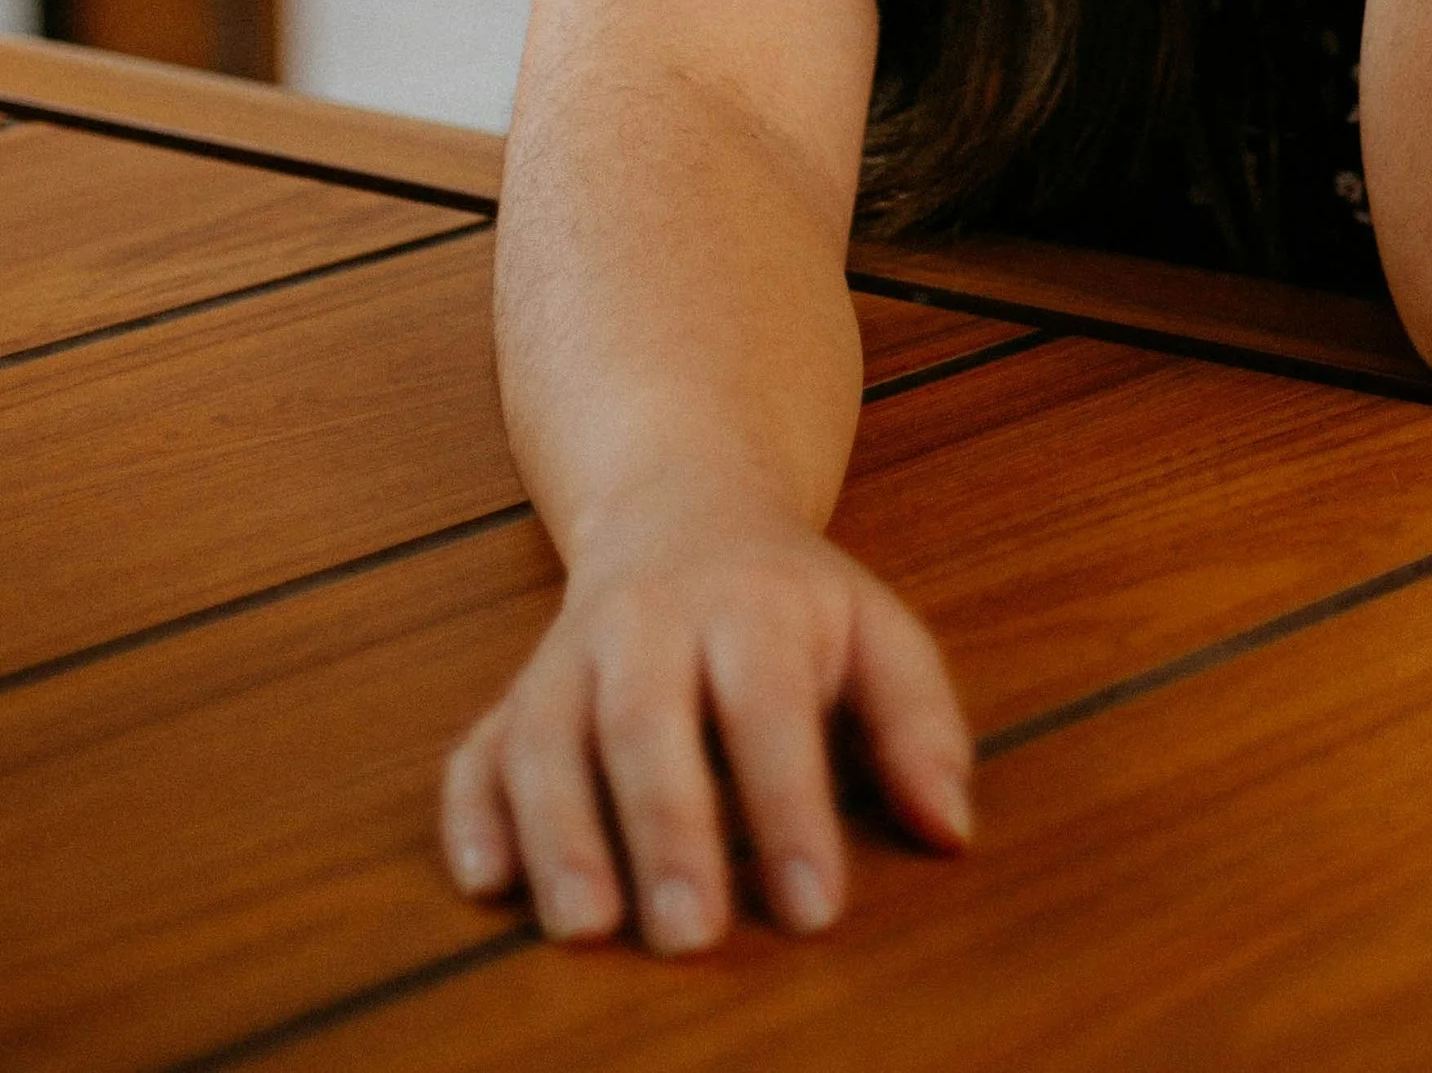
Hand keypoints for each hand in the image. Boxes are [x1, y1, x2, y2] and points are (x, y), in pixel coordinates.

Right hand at [439, 499, 970, 953]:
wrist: (683, 503)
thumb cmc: (792, 599)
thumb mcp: (876, 628)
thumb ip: (919, 723)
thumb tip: (950, 831)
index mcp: (753, 605)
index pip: (770, 707)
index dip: (789, 808)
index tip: (813, 909)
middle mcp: (651, 621)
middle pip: (646, 720)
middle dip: (666, 830)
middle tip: (692, 936)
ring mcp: (571, 654)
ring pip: (549, 737)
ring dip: (561, 834)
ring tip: (589, 927)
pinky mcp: (516, 693)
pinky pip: (476, 750)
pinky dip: (473, 815)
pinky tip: (486, 880)